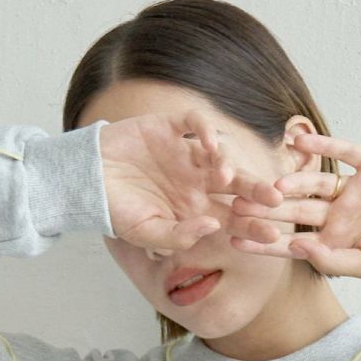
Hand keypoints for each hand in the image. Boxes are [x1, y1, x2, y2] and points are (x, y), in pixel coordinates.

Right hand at [97, 109, 285, 251]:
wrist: (85, 182)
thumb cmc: (116, 213)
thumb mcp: (146, 235)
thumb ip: (179, 237)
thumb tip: (213, 229)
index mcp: (197, 211)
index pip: (234, 218)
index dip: (253, 224)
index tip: (271, 234)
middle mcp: (197, 182)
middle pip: (237, 186)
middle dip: (257, 192)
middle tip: (274, 199)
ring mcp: (185, 154)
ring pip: (220, 156)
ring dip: (230, 165)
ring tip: (225, 177)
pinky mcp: (169, 128)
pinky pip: (194, 124)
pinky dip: (205, 130)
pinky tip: (209, 146)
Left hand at [220, 130, 360, 278]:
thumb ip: (331, 259)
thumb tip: (297, 249)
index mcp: (333, 239)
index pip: (290, 240)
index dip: (263, 241)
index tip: (234, 240)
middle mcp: (338, 212)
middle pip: (295, 209)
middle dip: (266, 208)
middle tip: (234, 204)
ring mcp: (354, 187)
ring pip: (314, 182)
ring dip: (291, 181)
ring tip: (270, 182)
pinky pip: (345, 151)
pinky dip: (323, 146)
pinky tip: (299, 143)